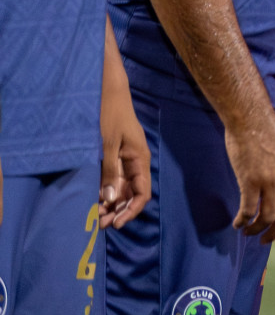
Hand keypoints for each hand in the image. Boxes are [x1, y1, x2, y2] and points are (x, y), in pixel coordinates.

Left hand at [99, 83, 150, 228]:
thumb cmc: (110, 114)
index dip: (131, 210)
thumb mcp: (108, 143)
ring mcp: (123, 160)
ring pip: (121, 189)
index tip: (116, 223)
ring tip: (95, 216)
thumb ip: (110, 170)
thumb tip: (111, 198)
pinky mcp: (112, 156)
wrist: (107, 91)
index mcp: (139, 160)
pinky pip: (112, 180)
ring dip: (111, 204)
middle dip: (118, 211)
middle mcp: (134, 163)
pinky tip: (93, 200)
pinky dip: (104, 192)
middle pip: (131, 194)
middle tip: (100, 224)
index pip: (142, 193)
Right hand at [225, 116, 274, 242]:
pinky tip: (236, 223)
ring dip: (256, 230)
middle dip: (273, 234)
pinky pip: (248, 211)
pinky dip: (242, 221)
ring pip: (266, 219)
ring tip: (246, 231)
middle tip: (262, 240)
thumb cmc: (267, 134)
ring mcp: (271, 182)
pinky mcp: (251, 181)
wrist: (251, 119)